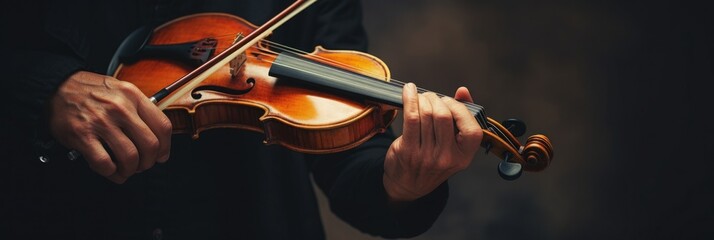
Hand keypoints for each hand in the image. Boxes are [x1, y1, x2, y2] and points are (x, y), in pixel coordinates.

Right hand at [49, 71, 171, 183]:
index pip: (163, 126)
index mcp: (133, 96)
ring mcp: (101, 122)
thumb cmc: (91, 91)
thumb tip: (157, 137)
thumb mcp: (121, 90)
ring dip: (130, 170)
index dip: (166, 147)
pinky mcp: (83, 135)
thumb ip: (139, 109)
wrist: (57, 87)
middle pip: (150, 145)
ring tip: (126, 169)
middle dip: (149, 162)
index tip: (161, 155)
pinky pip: (104, 163)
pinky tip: (110, 170)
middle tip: (142, 165)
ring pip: (130, 157)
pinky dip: (111, 173)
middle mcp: (120, 108)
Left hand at [383, 83, 482, 201]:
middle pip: (443, 116)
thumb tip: (462, 92)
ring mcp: (426, 156)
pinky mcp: (408, 150)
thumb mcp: (453, 146)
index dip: (460, 109)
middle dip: (436, 99)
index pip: (472, 130)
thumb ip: (461, 117)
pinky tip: (408, 91)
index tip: (449, 101)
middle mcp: (447, 158)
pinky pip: (411, 117)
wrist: (407, 185)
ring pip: (426, 114)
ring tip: (420, 97)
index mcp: (464, 157)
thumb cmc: (432, 160)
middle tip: (430, 97)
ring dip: (422, 99)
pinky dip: (409, 100)